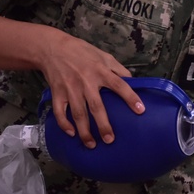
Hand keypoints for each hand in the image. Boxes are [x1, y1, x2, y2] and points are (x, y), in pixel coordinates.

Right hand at [39, 30, 143, 147]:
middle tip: (110, 140)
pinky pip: (59, 112)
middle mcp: (86, 82)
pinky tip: (71, 133)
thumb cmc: (82, 52)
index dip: (130, 98)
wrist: (52, 48)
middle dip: (103, 125)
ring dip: (84, 131)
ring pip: (78, 114)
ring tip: (92, 145)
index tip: (140, 110)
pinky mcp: (57, 93)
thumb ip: (118, 69)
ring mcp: (70, 89)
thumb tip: (133, 82)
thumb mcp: (103, 56)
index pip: (119, 85)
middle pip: (96, 107)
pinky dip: (64, 124)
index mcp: (100, 71)